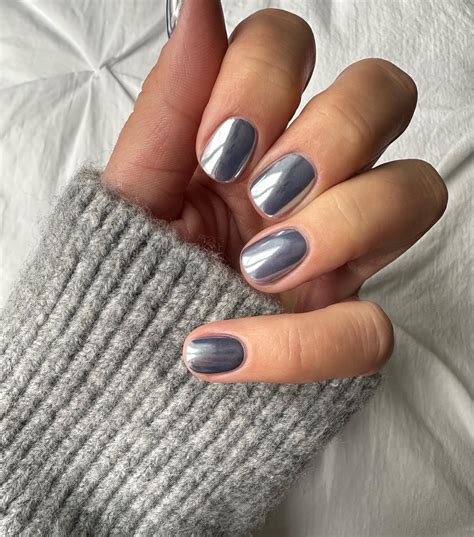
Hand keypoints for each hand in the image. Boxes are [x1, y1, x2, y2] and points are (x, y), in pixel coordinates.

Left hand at [103, 1, 446, 382]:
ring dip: (342, 224)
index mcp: (255, 136)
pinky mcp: (341, 323)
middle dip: (330, 136)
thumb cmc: (128, 268)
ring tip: (257, 269)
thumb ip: (171, 102)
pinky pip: (371, 330)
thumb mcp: (138, 186)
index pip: (296, 48)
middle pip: (385, 94)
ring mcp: (338, 248)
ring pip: (417, 192)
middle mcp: (310, 178)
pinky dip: (301, 347)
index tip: (217, 148)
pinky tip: (227, 351)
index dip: (267, 79)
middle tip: (263, 194)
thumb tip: (198, 2)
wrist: (122, 358)